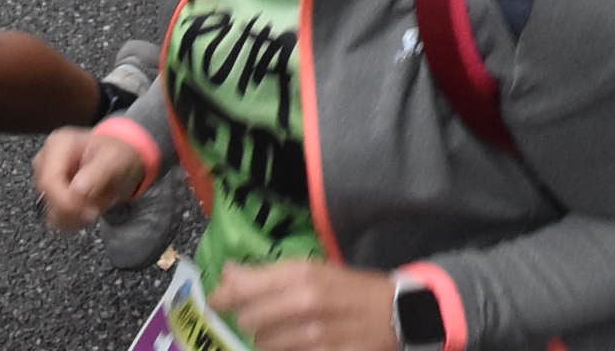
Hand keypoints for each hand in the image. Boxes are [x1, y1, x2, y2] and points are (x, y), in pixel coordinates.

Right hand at [33, 126, 147, 232]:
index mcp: (58, 145)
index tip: (90, 211)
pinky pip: (57, 220)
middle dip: (77, 209)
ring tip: (97, 202)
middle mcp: (46, 161)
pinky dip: (76, 219)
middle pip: (49, 200)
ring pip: (53, 214)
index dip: (66, 201)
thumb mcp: (115, 158)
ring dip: (79, 216)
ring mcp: (45, 180)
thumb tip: (78, 190)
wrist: (119, 160)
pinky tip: (89, 207)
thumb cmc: (116, 154)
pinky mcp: (50, 197)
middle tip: (99, 206)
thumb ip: (98, 172)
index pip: (49, 181)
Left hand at [211, 260, 403, 350]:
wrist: (396, 313)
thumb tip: (228, 273)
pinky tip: (297, 345)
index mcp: (301, 274)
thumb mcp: (313, 271)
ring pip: (264, 344)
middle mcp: (304, 302)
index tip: (217, 301)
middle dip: (250, 319)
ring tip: (283, 333)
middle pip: (249, 319)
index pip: (242, 289)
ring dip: (267, 340)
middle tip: (263, 317)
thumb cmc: (351, 288)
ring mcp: (314, 335)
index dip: (223, 297)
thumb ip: (267, 274)